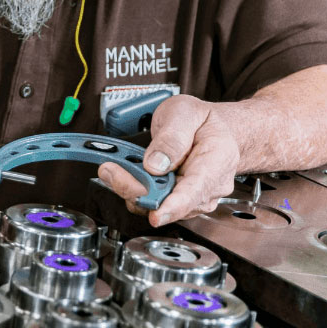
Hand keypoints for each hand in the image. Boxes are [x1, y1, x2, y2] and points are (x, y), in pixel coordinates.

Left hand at [96, 95, 240, 225]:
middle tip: (110, 170)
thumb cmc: (203, 121)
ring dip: (131, 189)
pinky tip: (124, 173)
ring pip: (158, 205)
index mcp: (216, 162)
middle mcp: (209, 186)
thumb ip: (171, 138)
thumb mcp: (186, 113)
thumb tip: (155, 164)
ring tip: (113, 167)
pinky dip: (134, 189)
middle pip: (170, 202)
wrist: (215, 128)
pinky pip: (153, 202)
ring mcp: (194, 197)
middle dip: (136, 189)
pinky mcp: (178, 200)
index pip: (196, 191)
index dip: (174, 206)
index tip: (156, 214)